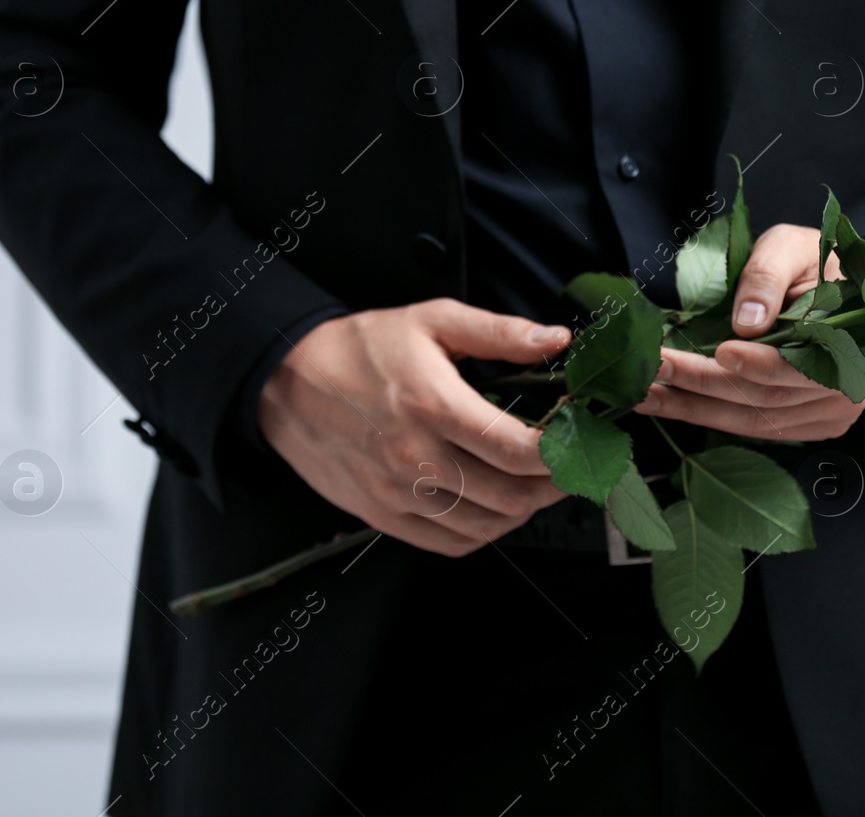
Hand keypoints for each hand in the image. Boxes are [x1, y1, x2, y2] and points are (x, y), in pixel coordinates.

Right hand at [258, 299, 571, 556]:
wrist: (287, 383)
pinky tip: (495, 507)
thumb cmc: (358, 350)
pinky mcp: (384, 516)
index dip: (561, 452)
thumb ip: (499, 333)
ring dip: (523, 511)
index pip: (518, 449)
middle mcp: (417, 458)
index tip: (577, 440)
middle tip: (568, 465)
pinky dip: (484, 532)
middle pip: (510, 495)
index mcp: (434, 406)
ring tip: (536, 486)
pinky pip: (450, 543)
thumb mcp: (432, 321)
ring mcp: (399, 494)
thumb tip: (552, 339)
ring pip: (485, 526)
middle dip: (553, 485)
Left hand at [635, 224, 864, 439]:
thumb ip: (768, 277)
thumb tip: (747, 321)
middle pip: (765, 398)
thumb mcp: (790, 248)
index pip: (801, 364)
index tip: (720, 351)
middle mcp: (842, 389)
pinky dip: (705, 416)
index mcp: (848, 342)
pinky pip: (750, 428)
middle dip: (703, 385)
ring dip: (693, 409)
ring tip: (644, 393)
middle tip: (654, 367)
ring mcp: (824, 414)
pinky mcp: (804, 426)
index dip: (761, 363)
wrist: (832, 289)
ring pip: (751, 420)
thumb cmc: (809, 263)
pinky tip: (669, 404)